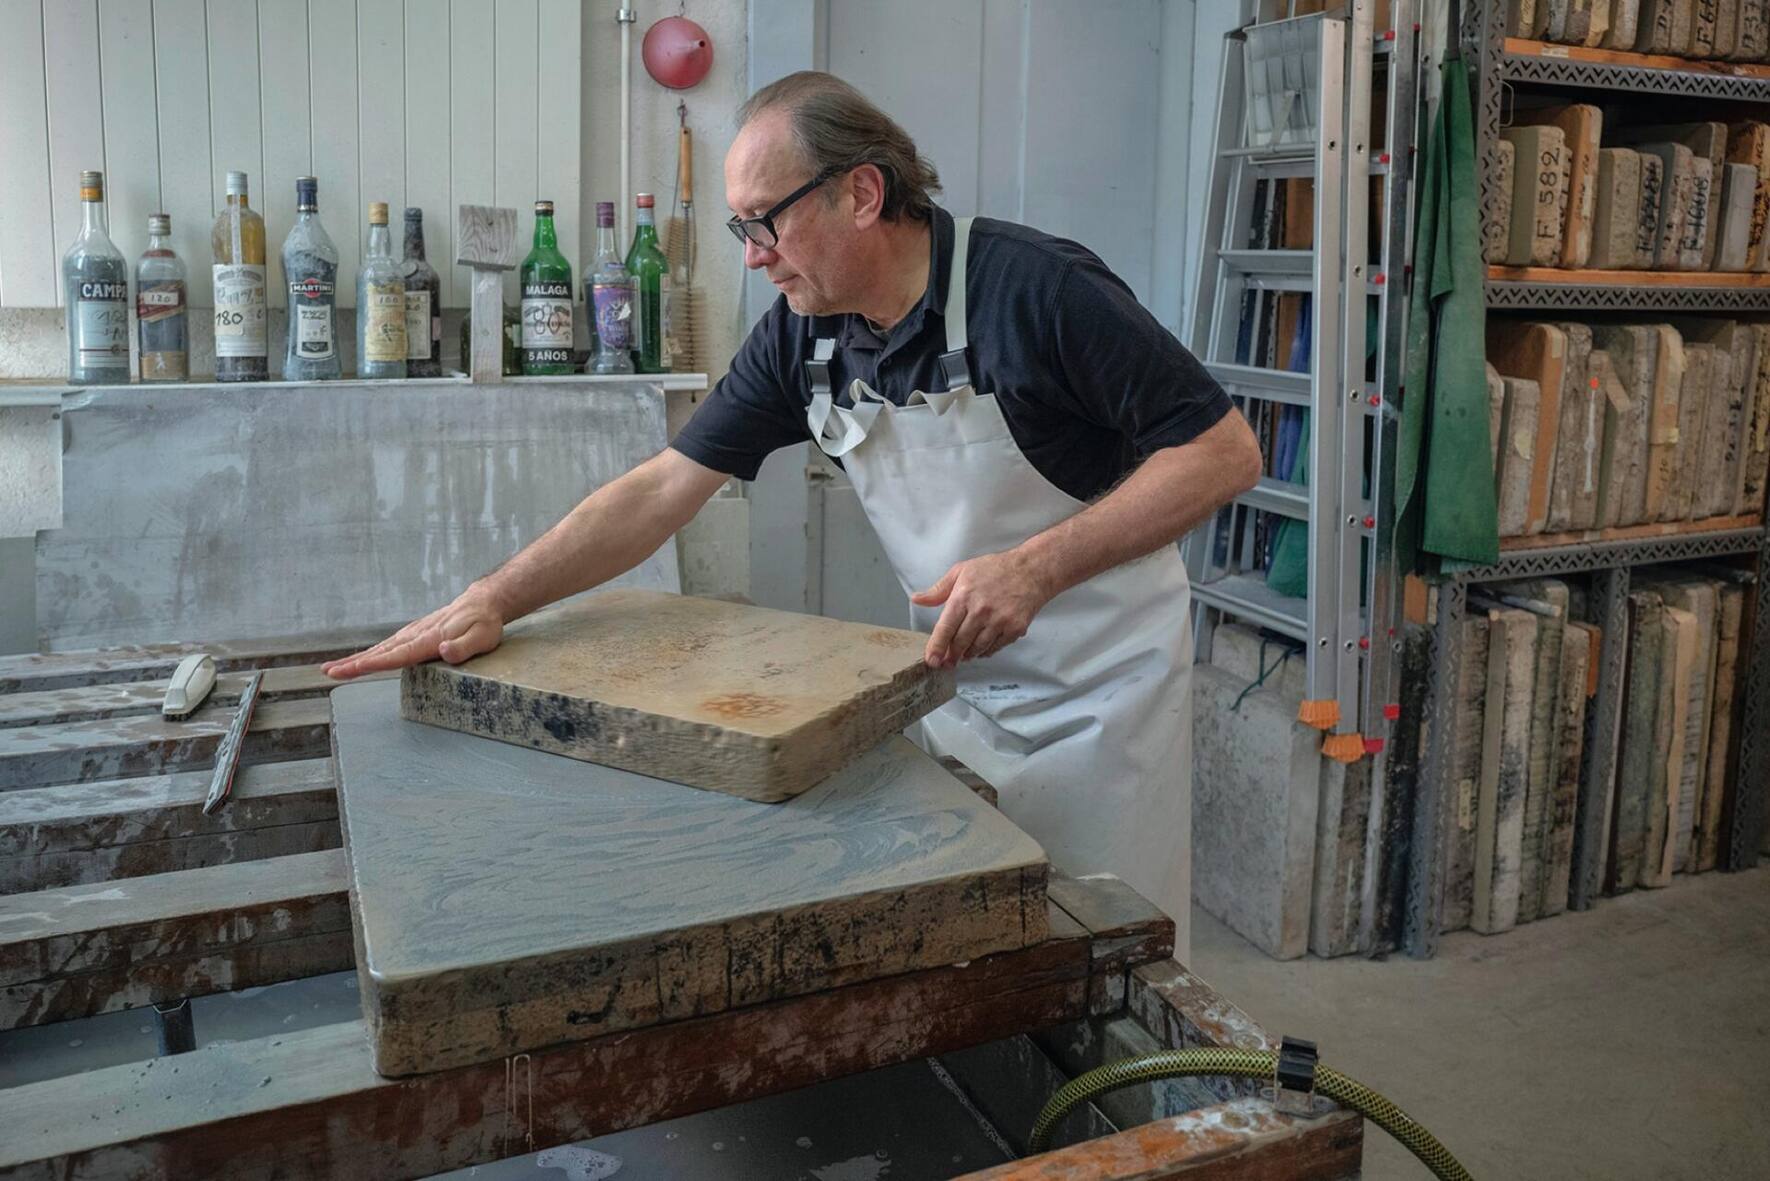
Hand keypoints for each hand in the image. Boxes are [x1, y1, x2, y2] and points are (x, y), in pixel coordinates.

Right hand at [322, 587, 504, 679]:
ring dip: (356, 659)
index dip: (376, 663)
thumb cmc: (484, 624)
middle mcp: (417, 635)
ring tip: (332, 669)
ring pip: (381, 648)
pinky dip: (370, 653)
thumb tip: (442, 650)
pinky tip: (358, 660)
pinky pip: (388, 645)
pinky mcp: (414, 633)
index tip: (354, 668)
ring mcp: (413, 633)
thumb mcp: (483, 638)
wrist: (482, 603)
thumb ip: (463, 647)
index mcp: (430, 639)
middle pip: (381, 651)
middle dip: (354, 663)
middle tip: (328, 672)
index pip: (399, 654)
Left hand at [910, 549, 1054, 668]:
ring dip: (968, 654)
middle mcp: (980, 610)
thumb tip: (917, 599)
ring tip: (964, 654)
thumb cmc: (996, 569)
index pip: (945, 628)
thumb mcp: (962, 571)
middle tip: (946, 662)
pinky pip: (995, 648)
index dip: (936, 647)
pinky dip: (986, 651)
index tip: (932, 660)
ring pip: (977, 648)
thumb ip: (939, 590)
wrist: (1032, 570)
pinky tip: (982, 648)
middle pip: (960, 643)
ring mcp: (999, 621)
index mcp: (964, 596)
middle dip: (951, 656)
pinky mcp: (1014, 628)